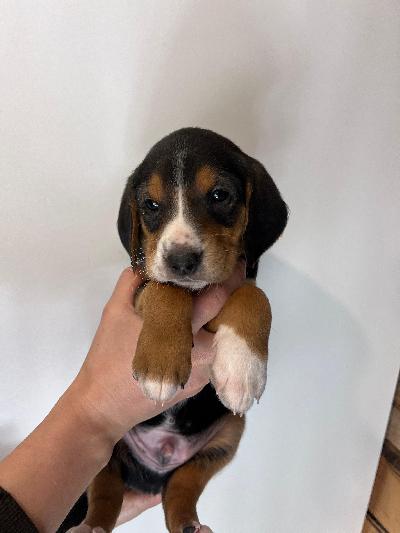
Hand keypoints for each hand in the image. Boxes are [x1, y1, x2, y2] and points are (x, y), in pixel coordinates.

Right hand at [71, 262, 245, 444]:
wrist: (104, 406)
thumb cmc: (107, 357)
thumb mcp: (114, 312)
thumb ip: (131, 283)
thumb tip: (147, 264)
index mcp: (181, 329)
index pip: (217, 298)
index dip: (227, 280)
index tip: (233, 264)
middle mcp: (201, 352)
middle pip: (227, 319)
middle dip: (228, 300)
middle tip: (228, 280)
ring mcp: (202, 372)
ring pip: (221, 339)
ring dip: (218, 322)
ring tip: (209, 308)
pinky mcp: (198, 385)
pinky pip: (211, 356)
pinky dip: (207, 341)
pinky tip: (195, 333)